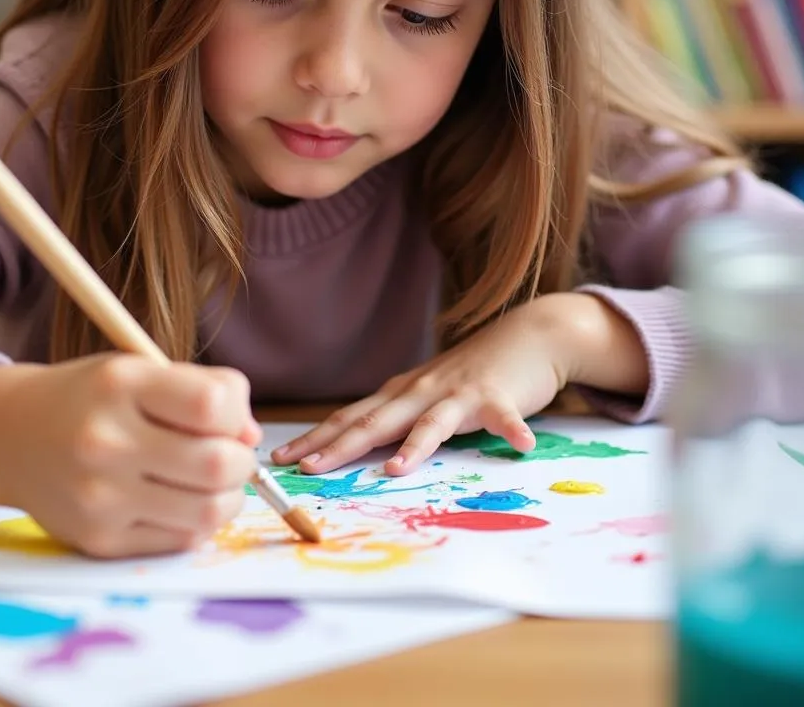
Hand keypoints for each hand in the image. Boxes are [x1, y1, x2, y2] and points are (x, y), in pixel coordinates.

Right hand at [0, 355, 260, 558]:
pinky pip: (180, 540)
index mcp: (120, 384)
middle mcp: (105, 441)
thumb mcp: (139, 370)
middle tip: (230, 455)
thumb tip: (252, 440)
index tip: (225, 416)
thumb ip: (203, 391)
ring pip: (208, 512)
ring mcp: (99, 497)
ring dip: (228, 497)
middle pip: (219, 465)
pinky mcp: (98, 540)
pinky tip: (182, 500)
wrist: (7, 436)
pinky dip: (197, 521)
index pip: (213, 404)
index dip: (236, 412)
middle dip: (242, 461)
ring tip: (212, 481)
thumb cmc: (91, 397)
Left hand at [272, 293, 647, 475]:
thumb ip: (394, 417)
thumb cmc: (467, 375)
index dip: (316, 438)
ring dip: (415, 445)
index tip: (281, 458)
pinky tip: (521, 445)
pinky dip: (511, 429)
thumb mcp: (422, 395)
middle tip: (309, 467)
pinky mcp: (497, 395)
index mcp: (399, 394)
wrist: (522, 337)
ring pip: (433, 422)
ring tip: (395, 468)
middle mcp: (421, 391)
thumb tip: (351, 443)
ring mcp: (459, 393)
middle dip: (340, 445)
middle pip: (376, 421)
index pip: (349, 417)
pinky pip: (505, 416)